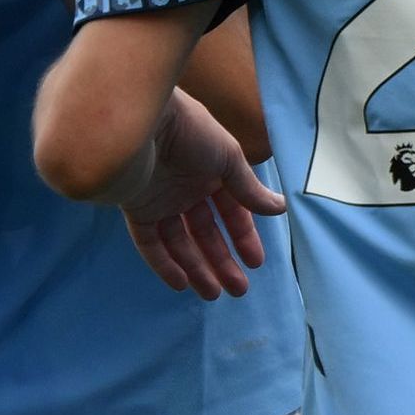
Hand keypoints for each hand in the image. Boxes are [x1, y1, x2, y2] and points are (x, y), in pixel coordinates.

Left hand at [118, 89, 286, 296]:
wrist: (138, 121)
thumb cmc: (188, 128)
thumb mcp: (228, 158)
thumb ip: (249, 188)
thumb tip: (279, 209)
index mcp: (210, 170)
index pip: (230, 210)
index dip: (243, 236)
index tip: (256, 262)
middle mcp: (185, 187)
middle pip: (205, 231)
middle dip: (222, 261)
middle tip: (238, 289)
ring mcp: (159, 199)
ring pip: (179, 242)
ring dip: (197, 268)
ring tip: (212, 294)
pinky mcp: (135, 209)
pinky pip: (150, 243)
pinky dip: (164, 264)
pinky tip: (181, 283)